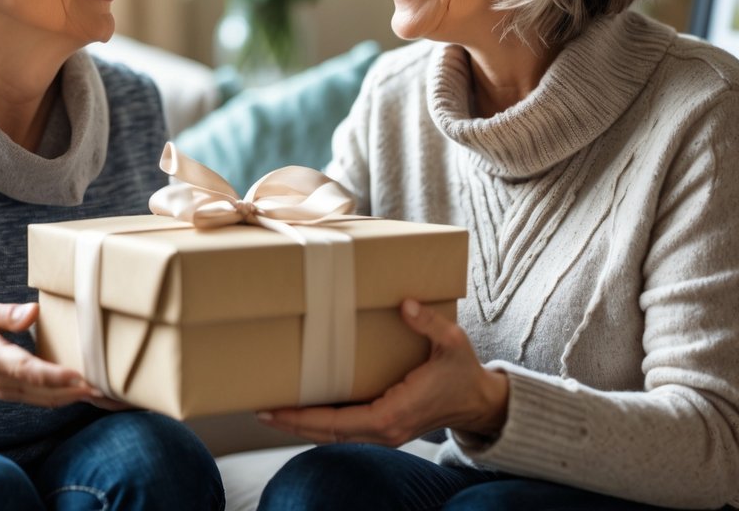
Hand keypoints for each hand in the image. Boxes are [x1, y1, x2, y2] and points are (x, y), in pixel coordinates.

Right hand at [0, 296, 102, 407]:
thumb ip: (2, 313)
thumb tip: (32, 312)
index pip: (24, 369)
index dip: (51, 375)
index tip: (78, 375)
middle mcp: (3, 380)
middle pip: (44, 390)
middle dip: (77, 390)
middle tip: (110, 386)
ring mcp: (13, 391)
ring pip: (51, 399)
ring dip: (81, 398)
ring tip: (113, 394)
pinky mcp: (23, 394)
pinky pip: (51, 399)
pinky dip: (76, 398)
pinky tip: (100, 396)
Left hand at [256, 299, 508, 445]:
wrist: (479, 402)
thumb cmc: (464, 373)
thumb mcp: (452, 344)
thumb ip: (428, 323)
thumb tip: (405, 304)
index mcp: (395, 413)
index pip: (339, 422)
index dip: (305, 418)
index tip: (276, 409)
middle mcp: (386, 430)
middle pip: (328, 433)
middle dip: (293, 424)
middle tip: (259, 409)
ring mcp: (385, 433)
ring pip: (335, 434)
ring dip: (304, 425)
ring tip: (272, 410)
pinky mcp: (385, 428)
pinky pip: (346, 430)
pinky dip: (321, 423)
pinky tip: (303, 410)